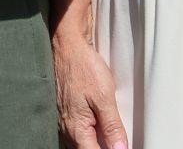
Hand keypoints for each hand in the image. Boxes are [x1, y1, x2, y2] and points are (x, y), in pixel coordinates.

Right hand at [53, 29, 127, 148]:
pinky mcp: (63, 112)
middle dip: (102, 147)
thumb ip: (112, 127)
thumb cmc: (82, 66)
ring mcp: (62, 121)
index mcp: (76, 129)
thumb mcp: (104, 97)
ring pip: (80, 143)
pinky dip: (88, 134)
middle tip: (117, 140)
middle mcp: (65, 129)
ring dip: (94, 142)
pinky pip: (76, 132)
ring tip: (109, 135)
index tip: (120, 147)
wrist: (66, 45)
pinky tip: (97, 126)